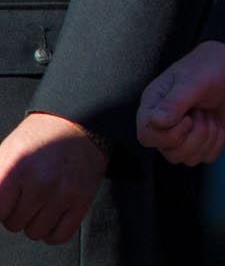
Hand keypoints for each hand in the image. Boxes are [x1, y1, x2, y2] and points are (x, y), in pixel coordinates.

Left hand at [0, 112, 107, 243]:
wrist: (81, 123)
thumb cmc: (39, 139)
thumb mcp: (7, 153)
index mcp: (16, 169)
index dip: (2, 206)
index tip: (9, 197)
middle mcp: (40, 182)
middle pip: (14, 224)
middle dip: (18, 211)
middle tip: (29, 192)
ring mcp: (63, 193)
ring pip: (35, 232)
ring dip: (36, 221)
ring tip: (43, 200)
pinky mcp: (82, 200)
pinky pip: (59, 236)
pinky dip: (53, 232)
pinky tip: (54, 214)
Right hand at [136, 40, 224, 164]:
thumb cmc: (209, 67)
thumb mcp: (193, 80)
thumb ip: (175, 102)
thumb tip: (157, 122)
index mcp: (152, 107)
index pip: (146, 137)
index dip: (171, 134)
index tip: (189, 117)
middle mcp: (162, 125)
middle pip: (171, 153)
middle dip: (196, 135)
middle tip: (202, 112)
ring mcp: (181, 136)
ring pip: (188, 159)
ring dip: (208, 137)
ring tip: (209, 115)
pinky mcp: (199, 141)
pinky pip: (206, 158)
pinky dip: (217, 143)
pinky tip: (217, 124)